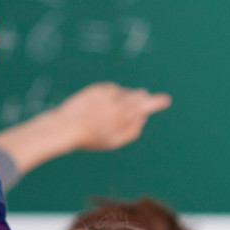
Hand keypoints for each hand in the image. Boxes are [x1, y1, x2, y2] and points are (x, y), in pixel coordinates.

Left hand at [56, 82, 171, 151]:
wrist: (64, 126)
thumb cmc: (90, 137)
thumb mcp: (115, 141)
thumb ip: (133, 129)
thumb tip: (142, 115)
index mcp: (122, 115)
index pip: (144, 105)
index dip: (157, 102)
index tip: (165, 99)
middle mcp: (115, 100)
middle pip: (137, 94)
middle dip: (141, 100)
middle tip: (137, 109)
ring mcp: (104, 92)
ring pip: (124, 92)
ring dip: (124, 99)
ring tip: (108, 114)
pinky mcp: (95, 88)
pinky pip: (111, 89)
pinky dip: (111, 95)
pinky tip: (102, 106)